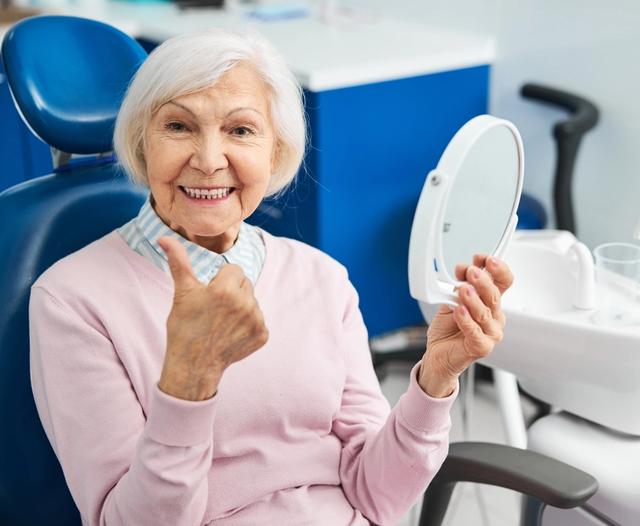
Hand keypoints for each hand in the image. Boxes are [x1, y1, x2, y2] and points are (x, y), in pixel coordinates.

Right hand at [157, 236, 268, 400]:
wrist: (192, 366)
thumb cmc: (184, 327)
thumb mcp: (182, 293)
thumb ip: (179, 262)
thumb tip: (164, 238)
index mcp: (226, 289)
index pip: (234, 270)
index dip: (220, 281)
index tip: (210, 295)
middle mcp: (245, 302)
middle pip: (245, 283)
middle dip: (232, 291)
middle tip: (215, 309)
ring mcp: (256, 320)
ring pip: (252, 301)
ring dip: (241, 307)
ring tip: (222, 322)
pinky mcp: (262, 334)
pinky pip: (258, 320)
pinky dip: (248, 325)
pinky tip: (231, 334)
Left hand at [418, 254, 513, 396]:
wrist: (438, 353)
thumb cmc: (448, 327)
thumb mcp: (452, 299)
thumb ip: (460, 284)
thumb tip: (464, 268)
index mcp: (491, 301)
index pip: (504, 281)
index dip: (498, 269)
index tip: (485, 258)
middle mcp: (494, 316)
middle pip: (494, 295)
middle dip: (483, 281)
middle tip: (472, 271)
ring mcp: (490, 333)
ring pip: (485, 313)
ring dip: (473, 299)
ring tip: (463, 289)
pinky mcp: (481, 347)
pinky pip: (475, 333)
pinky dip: (467, 321)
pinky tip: (459, 311)